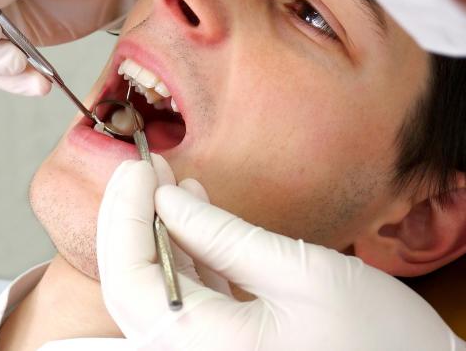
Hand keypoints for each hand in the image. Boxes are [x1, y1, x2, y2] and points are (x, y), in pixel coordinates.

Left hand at [97, 156, 460, 350]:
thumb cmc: (377, 340)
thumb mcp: (302, 274)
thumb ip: (226, 237)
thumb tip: (168, 200)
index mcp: (205, 349)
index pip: (132, 280)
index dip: (125, 218)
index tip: (139, 170)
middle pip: (133, 284)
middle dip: (131, 220)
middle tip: (143, 169)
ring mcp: (209, 349)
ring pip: (158, 285)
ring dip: (157, 229)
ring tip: (165, 180)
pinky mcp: (227, 340)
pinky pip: (189, 291)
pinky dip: (187, 248)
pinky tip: (192, 209)